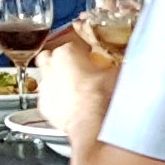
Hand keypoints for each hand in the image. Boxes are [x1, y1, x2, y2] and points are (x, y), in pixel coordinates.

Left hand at [33, 24, 119, 144]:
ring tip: (74, 90)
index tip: (90, 58)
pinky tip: (70, 105)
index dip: (82, 52)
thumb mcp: (115, 72)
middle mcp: (50, 66)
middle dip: (59, 62)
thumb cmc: (101, 95)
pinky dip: (56, 101)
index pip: (72, 45)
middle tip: (74, 68)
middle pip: (49, 57)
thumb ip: (113, 64)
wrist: (91, 120)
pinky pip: (48, 99)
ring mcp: (45, 86)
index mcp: (67, 52)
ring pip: (47, 78)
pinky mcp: (44, 105)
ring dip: (57, 81)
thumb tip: (121, 64)